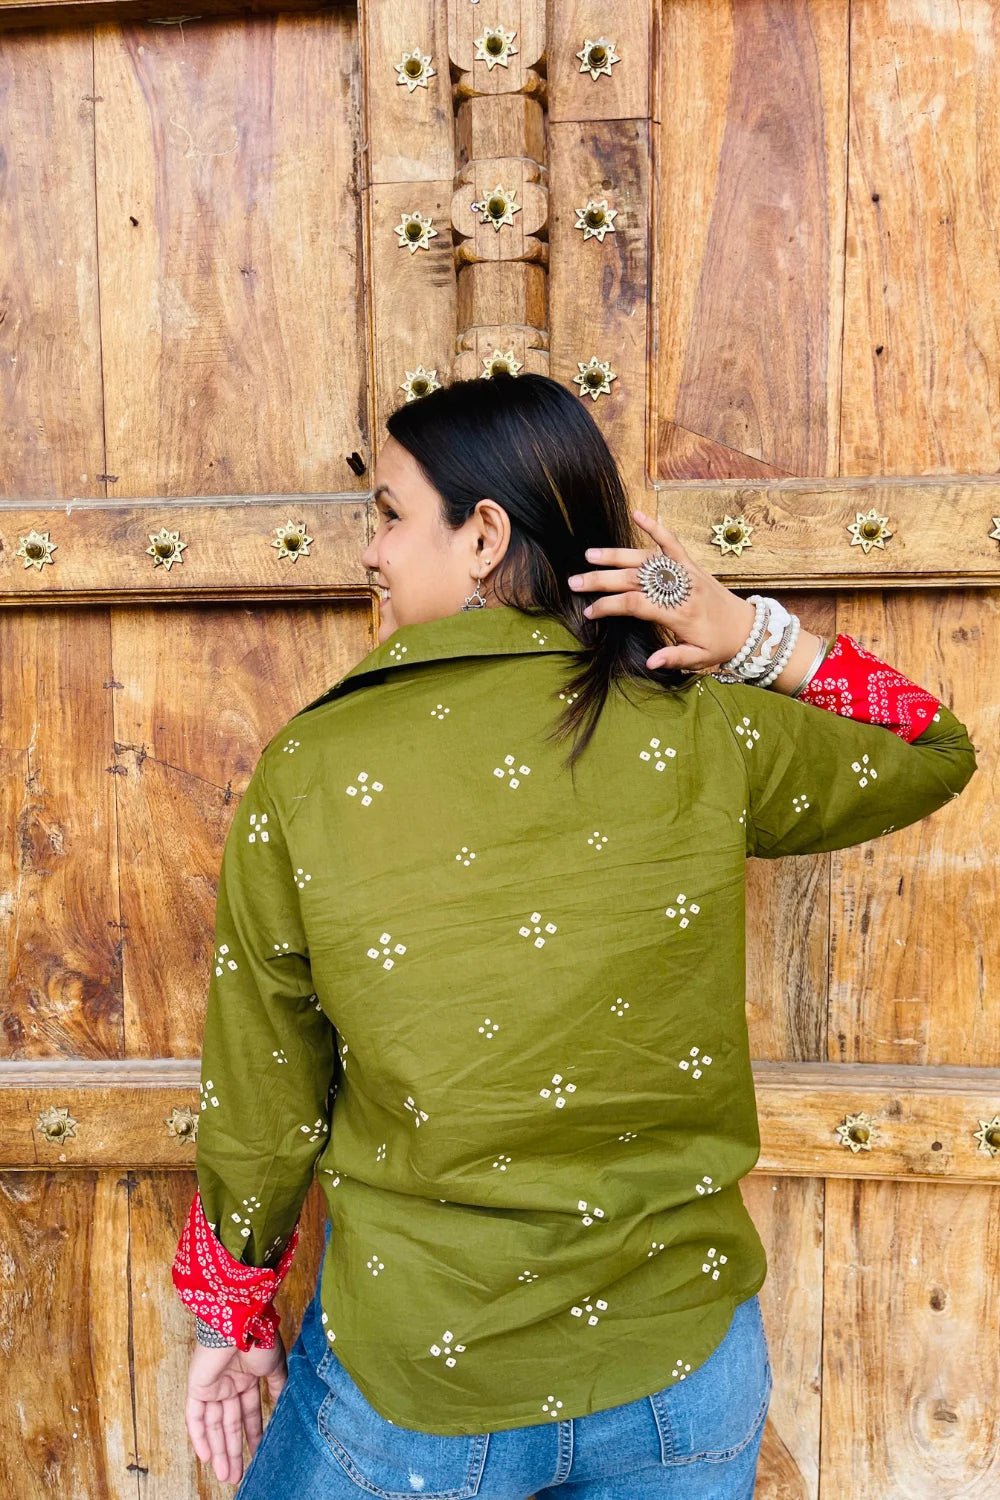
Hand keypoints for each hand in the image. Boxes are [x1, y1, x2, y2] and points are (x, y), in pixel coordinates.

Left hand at [185, 1331, 286, 1484]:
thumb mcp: (275, 1366)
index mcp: (247, 1378)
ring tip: (226, 1474)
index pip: (248, 1413)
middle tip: (237, 1475)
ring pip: (214, 1425)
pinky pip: (195, 1416)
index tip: (258, 1453)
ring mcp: (212, 1386)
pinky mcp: (197, 1386)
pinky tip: (206, 1457)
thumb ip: (277, 1386)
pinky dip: (199, 1436)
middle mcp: (228, 1384)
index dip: (252, 1434)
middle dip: (233, 1450)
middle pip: (229, 1424)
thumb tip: (285, 1405)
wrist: (242, 1323)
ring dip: (219, 1450)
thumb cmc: (260, 1339)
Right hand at [567, 510, 755, 671]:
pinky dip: (655, 527)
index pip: (636, 604)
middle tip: (575, 582)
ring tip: (589, 555)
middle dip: (602, 580)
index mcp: (679, 614)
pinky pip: (671, 542)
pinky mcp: (691, 565)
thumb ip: (673, 659)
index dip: (610, 606)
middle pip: (635, 579)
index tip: (590, 611)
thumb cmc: (719, 645)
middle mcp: (680, 589)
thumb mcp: (698, 659)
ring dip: (617, 556)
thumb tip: (650, 663)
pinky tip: (637, 513)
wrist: (748, 628)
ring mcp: (685, 573)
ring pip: (646, 559)